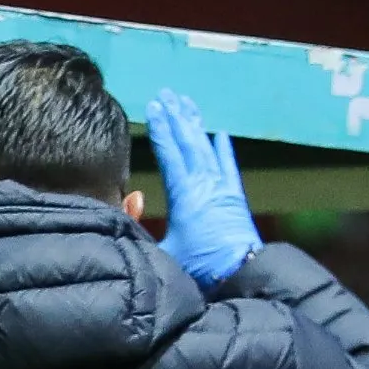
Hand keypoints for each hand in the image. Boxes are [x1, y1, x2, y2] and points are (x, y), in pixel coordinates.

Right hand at [148, 90, 258, 288]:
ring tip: (187, 102)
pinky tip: (221, 134)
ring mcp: (222, 188)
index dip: (160, 128)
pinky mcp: (235, 197)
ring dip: (196, 124)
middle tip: (168, 93)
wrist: (242, 275)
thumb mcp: (164, 253)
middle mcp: (204, 183)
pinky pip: (229, 166)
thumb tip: (126, 216)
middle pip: (188, 141)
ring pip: (207, 147)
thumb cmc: (200, 268)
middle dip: (176, 116)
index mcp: (184, 194)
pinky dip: (224, 149)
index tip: (153, 105)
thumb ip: (143, 234)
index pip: (169, 153)